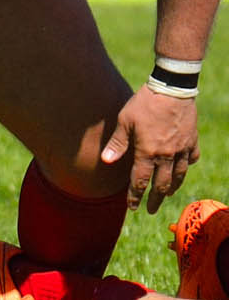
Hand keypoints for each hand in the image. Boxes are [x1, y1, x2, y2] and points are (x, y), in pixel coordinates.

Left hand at [102, 86, 198, 212]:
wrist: (172, 89)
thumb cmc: (144, 104)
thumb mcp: (124, 121)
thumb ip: (117, 143)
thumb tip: (105, 161)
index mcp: (148, 153)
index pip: (140, 181)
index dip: (135, 196)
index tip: (133, 207)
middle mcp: (167, 155)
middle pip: (161, 185)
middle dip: (154, 199)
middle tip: (150, 210)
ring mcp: (182, 149)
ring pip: (178, 176)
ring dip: (172, 187)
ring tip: (166, 194)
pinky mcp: (192, 141)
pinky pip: (191, 159)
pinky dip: (185, 167)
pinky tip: (182, 169)